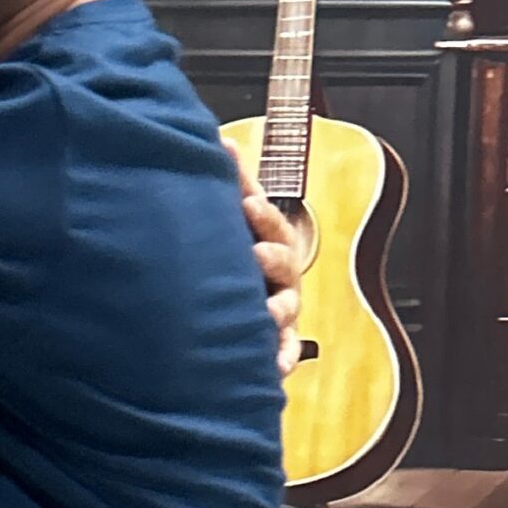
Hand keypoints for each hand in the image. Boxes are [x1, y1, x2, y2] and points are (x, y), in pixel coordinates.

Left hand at [232, 143, 307, 378]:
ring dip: (278, 309)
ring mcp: (281, 308)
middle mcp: (281, 275)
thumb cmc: (238, 247)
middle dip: (273, 257)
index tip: (246, 203)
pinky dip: (282, 359)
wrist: (239, 296)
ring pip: (286, 309)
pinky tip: (276, 368)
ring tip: (266, 312)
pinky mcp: (276, 341)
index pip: (272, 223)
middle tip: (255, 253)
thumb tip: (222, 139)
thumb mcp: (236, 217)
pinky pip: (284, 352)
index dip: (262, 213)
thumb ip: (233, 181)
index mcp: (271, 241)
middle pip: (284, 264)